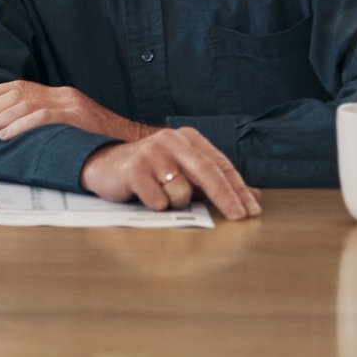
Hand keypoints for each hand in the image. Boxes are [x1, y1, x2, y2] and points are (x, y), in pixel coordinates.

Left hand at [0, 80, 148, 143]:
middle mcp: (63, 94)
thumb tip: (18, 129)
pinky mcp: (75, 116)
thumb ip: (50, 121)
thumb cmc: (102, 139)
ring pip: (23, 105)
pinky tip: (4, 135)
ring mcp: (70, 104)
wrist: (134, 142)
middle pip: (16, 94)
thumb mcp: (74, 125)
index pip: (20, 86)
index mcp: (61, 94)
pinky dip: (19, 126)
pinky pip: (40, 117)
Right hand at [80, 127, 260, 219]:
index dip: (238, 189)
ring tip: (161, 195)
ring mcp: (152, 152)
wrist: (104, 166)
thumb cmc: (150, 172)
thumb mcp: (184, 171)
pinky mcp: (134, 168)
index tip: (252, 210)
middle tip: (240, 218)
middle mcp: (171, 140)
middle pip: (208, 173)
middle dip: (227, 198)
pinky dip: (156, 205)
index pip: (221, 165)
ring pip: (182, 192)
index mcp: (188, 138)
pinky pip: (158, 200)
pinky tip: (145, 195)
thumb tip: (253, 197)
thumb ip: (214, 181)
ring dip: (176, 203)